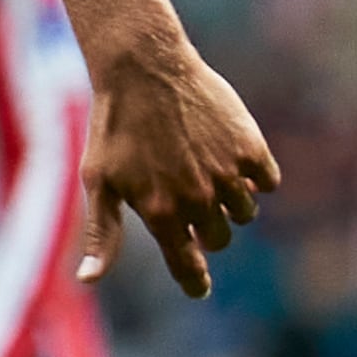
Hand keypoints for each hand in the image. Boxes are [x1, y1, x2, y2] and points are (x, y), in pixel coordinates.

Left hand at [73, 45, 279, 302]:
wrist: (145, 68)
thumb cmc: (114, 126)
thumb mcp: (99, 181)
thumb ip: (102, 234)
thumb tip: (88, 280)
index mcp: (161, 212)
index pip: (187, 266)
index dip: (194, 281)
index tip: (199, 288)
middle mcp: (198, 199)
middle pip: (218, 240)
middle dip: (206, 229)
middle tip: (190, 199)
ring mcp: (228, 174)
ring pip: (245, 213)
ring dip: (231, 203)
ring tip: (207, 172)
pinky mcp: (251, 148)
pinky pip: (268, 182)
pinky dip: (256, 177)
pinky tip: (231, 158)